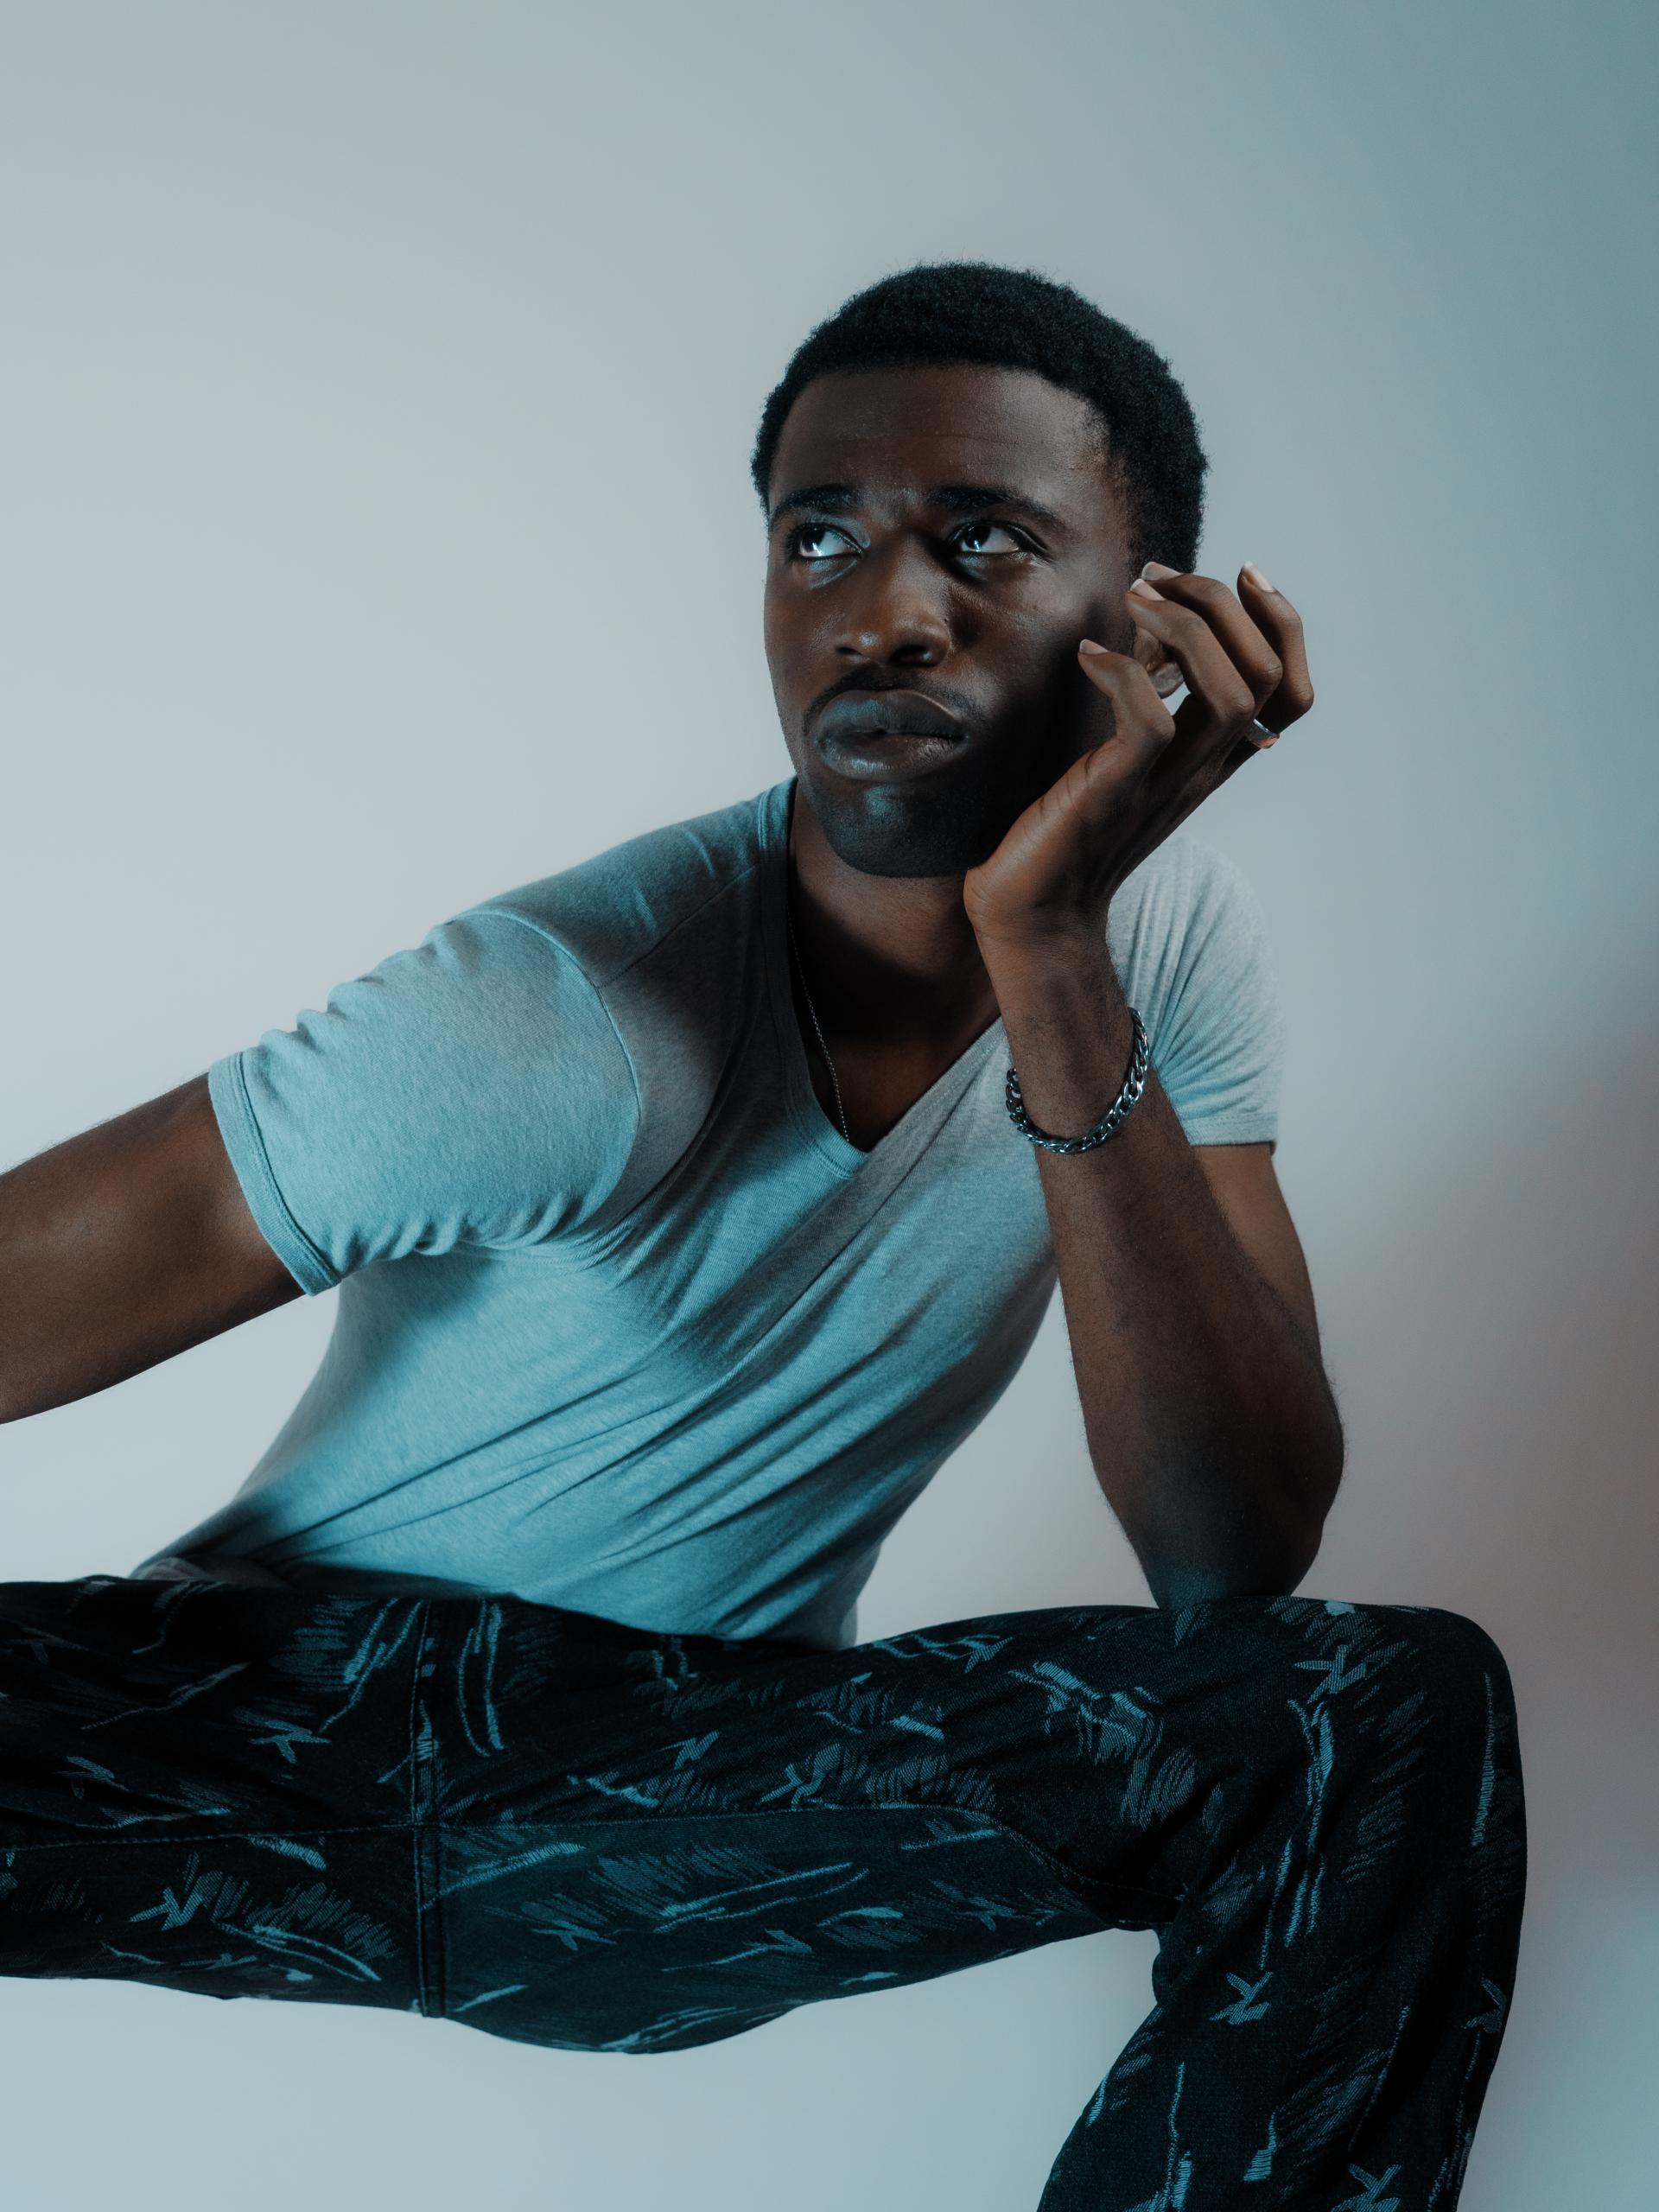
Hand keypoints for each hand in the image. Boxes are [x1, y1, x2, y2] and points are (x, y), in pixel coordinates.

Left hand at [962, 562, 1313, 953]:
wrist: (1034, 914)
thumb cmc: (1067, 826)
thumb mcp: (1121, 748)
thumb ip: (1150, 689)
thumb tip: (1157, 617)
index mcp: (1214, 759)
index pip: (1293, 689)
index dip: (1284, 622)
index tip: (1243, 571)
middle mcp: (1203, 770)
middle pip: (1268, 674)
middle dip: (1224, 603)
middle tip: (1160, 577)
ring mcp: (1165, 784)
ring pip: (1231, 693)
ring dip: (1186, 628)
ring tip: (1134, 599)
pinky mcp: (1116, 794)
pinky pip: (1150, 723)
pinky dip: (1123, 674)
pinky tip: (1088, 656)